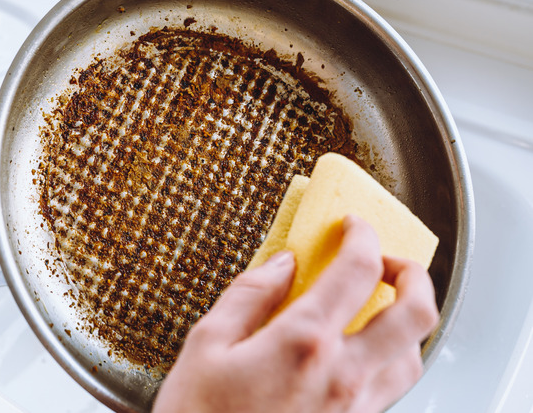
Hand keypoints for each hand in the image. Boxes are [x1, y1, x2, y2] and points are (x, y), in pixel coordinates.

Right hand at [153, 215, 438, 412]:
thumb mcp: (206, 344)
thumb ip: (249, 295)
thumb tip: (281, 264)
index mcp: (303, 342)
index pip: (357, 269)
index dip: (361, 234)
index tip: (351, 225)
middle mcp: (342, 375)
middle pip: (414, 312)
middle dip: (411, 272)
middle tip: (385, 260)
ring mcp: (353, 407)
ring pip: (413, 355)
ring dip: (407, 320)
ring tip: (380, 305)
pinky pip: (393, 388)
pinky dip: (392, 358)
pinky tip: (362, 353)